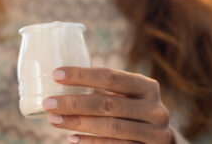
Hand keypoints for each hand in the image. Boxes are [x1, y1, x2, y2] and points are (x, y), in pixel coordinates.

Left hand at [42, 67, 171, 143]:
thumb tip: (65, 81)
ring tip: (54, 119)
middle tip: (49, 102)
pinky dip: (91, 143)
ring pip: (110, 127)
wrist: (162, 138)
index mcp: (146, 86)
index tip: (56, 74)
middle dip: (74, 102)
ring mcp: (154, 133)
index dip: (82, 75)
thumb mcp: (129, 94)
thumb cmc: (135, 108)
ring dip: (78, 123)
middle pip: (107, 103)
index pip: (110, 76)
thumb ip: (107, 88)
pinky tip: (71, 138)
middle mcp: (154, 108)